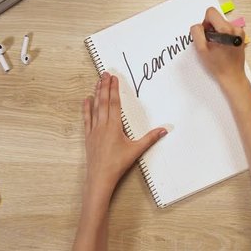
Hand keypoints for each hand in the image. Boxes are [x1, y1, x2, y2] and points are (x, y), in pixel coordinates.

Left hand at [83, 72, 166, 194]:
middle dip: (104, 86)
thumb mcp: (136, 150)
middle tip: (105, 73)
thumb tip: (164, 130)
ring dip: (96, 93)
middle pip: (103, 101)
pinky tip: (86, 99)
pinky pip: (87, 118)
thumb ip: (150, 138)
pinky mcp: (89, 136)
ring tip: (97, 82)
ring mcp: (94, 130)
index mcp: (114, 126)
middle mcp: (102, 125)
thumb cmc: (117, 164)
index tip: (114, 78)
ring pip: (94, 107)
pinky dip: (86, 108)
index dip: (114, 89)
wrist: (100, 177)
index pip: (114, 103)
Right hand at [190, 7, 246, 89]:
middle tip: (211, 43)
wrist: (232, 76)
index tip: (206, 35)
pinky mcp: (241, 36)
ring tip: (217, 47)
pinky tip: (223, 47)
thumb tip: (199, 25)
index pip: (211, 12)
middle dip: (211, 28)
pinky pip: (228, 29)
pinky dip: (223, 35)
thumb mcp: (201, 49)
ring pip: (222, 24)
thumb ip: (197, 33)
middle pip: (217, 18)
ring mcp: (240, 32)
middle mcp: (235, 28)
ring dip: (217, 32)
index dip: (205, 22)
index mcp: (226, 30)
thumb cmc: (217, 65)